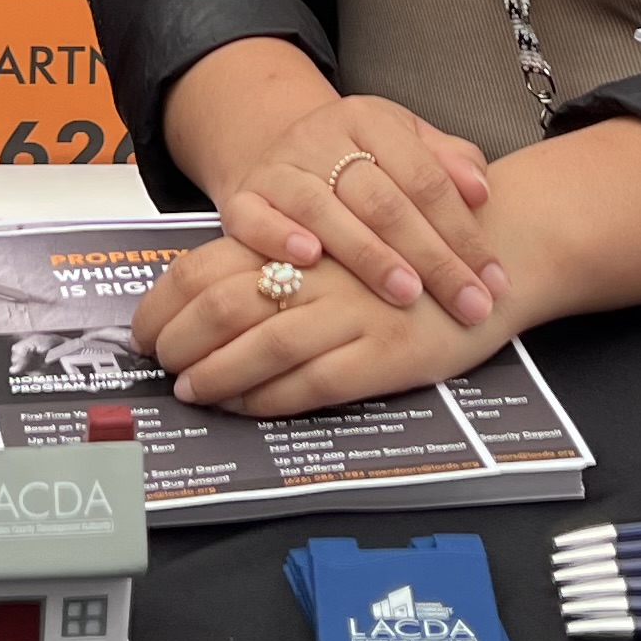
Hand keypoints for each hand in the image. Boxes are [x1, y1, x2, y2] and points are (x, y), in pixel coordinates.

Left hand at [132, 233, 515, 416]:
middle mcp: (321, 269)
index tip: (143, 327)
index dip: (164, 300)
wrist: (497, 252)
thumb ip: (284, 254)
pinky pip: (313, 383)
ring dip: (216, 374)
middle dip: (178, 338)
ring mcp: (354, 312)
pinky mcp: (386, 353)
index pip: (208, 262)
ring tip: (191, 391)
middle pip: (223, 302)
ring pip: (263, 345)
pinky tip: (246, 406)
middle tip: (158, 363)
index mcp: (303, 234)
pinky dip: (270, 398)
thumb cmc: (410, 249)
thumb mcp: (339, 237)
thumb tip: (208, 292)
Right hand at [215, 94, 503, 325]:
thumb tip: (481, 190)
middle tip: (467, 301)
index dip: (463, 230)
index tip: (493, 278)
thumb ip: (448, 164)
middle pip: (383, 199)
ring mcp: (279, 167)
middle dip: (431, 256)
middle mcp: (321, 136)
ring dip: (368, 254)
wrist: (278, 152)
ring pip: (324, 209)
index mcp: (369, 119)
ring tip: (407, 293)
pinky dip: (279, 237)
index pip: (425, 176)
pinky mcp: (242, 198)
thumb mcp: (405, 146)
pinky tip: (310, 259)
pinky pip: (254, 218)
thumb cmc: (358, 163)